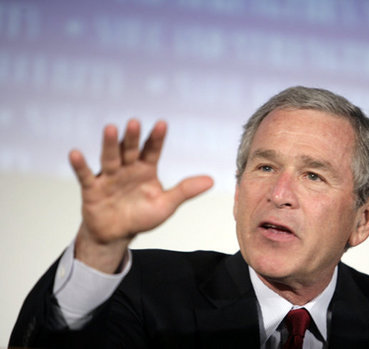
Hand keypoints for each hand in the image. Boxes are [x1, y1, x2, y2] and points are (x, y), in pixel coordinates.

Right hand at [70, 119, 212, 272]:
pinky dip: (80, 166)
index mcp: (146, 169)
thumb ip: (185, 191)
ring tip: (111, 128)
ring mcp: (109, 177)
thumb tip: (212, 180)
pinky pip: (86, 176)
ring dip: (110, 144)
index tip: (162, 124)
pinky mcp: (93, 188)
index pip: (153, 150)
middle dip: (132, 137)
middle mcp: (127, 168)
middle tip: (135, 123)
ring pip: (110, 158)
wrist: (117, 234)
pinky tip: (75, 153)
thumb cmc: (142, 216)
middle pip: (130, 150)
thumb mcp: (166, 204)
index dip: (157, 138)